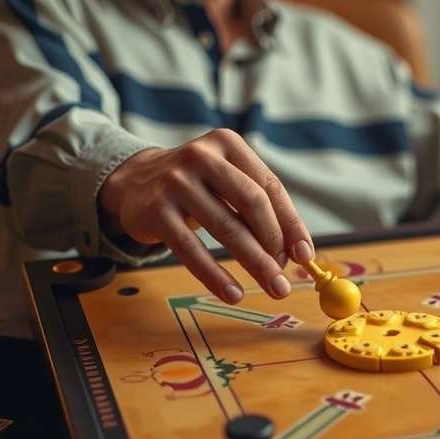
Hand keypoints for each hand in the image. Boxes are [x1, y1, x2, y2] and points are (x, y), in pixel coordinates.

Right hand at [99, 129, 314, 303]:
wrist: (133, 182)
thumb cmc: (196, 186)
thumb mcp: (227, 182)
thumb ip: (260, 209)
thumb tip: (297, 252)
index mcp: (227, 144)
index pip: (270, 186)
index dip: (291, 223)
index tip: (306, 254)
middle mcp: (201, 157)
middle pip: (252, 203)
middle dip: (275, 244)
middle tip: (286, 275)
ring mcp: (175, 182)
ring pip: (226, 227)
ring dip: (255, 263)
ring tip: (274, 287)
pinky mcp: (155, 210)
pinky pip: (191, 249)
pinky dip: (215, 275)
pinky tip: (233, 294)